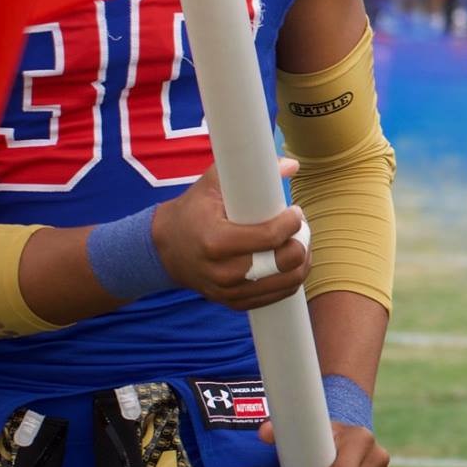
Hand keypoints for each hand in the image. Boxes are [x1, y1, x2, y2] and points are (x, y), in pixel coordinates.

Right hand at [149, 161, 307, 310]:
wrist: (165, 249)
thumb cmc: (193, 211)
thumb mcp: (211, 184)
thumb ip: (248, 168)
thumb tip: (291, 164)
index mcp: (215, 241)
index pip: (269, 237)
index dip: (291, 223)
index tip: (295, 212)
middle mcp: (221, 271)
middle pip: (282, 264)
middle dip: (300, 243)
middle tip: (301, 229)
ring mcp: (227, 291)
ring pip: (285, 283)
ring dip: (301, 263)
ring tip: (300, 244)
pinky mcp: (232, 302)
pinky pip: (274, 297)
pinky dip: (289, 280)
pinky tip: (290, 263)